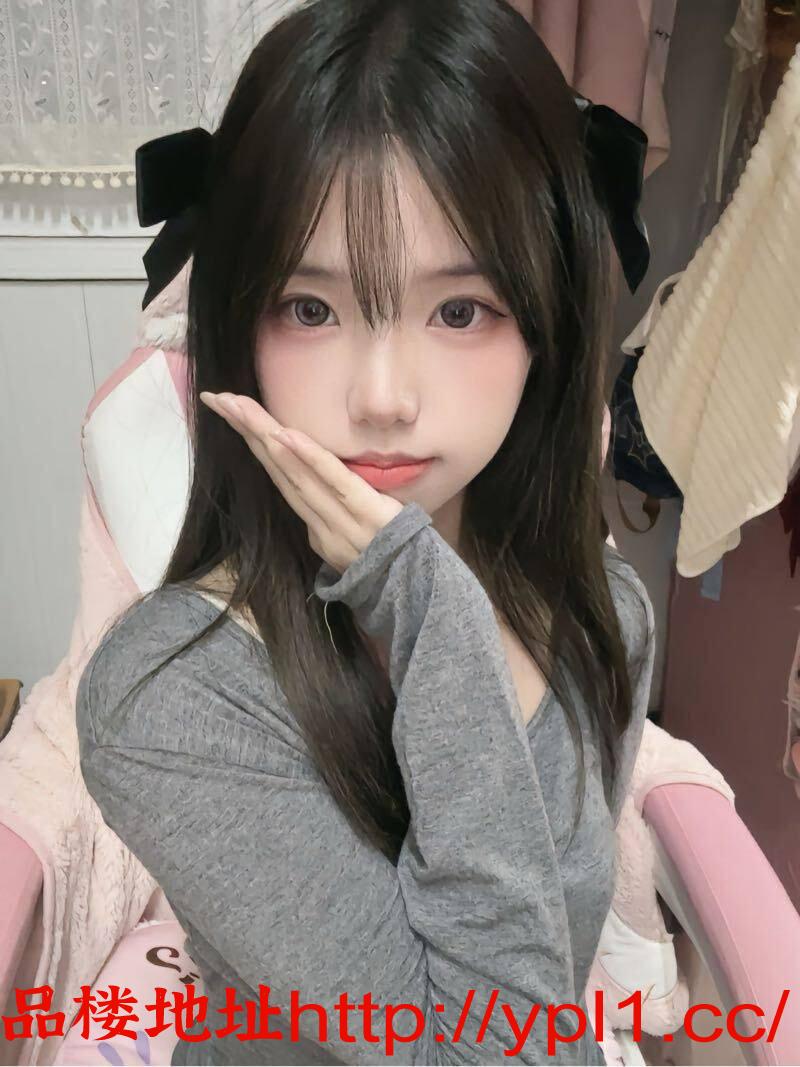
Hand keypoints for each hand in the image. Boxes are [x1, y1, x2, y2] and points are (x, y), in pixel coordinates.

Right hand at [199, 391, 403, 573]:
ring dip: (264, 437)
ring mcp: (341, 520)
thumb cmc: (391, 564)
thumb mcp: (352, 545)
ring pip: (295, 474)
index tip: (230, 412)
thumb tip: (315, 492)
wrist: (415, 591)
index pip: (281, 479)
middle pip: (278, 470)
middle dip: (247, 431)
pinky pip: (334, 481)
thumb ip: (331, 520)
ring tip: (240, 408)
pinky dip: (308, 457)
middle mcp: (320, 524)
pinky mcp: (367, 513)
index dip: (253, 445)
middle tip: (219, 399)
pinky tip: (285, 435)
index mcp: (316, 528)